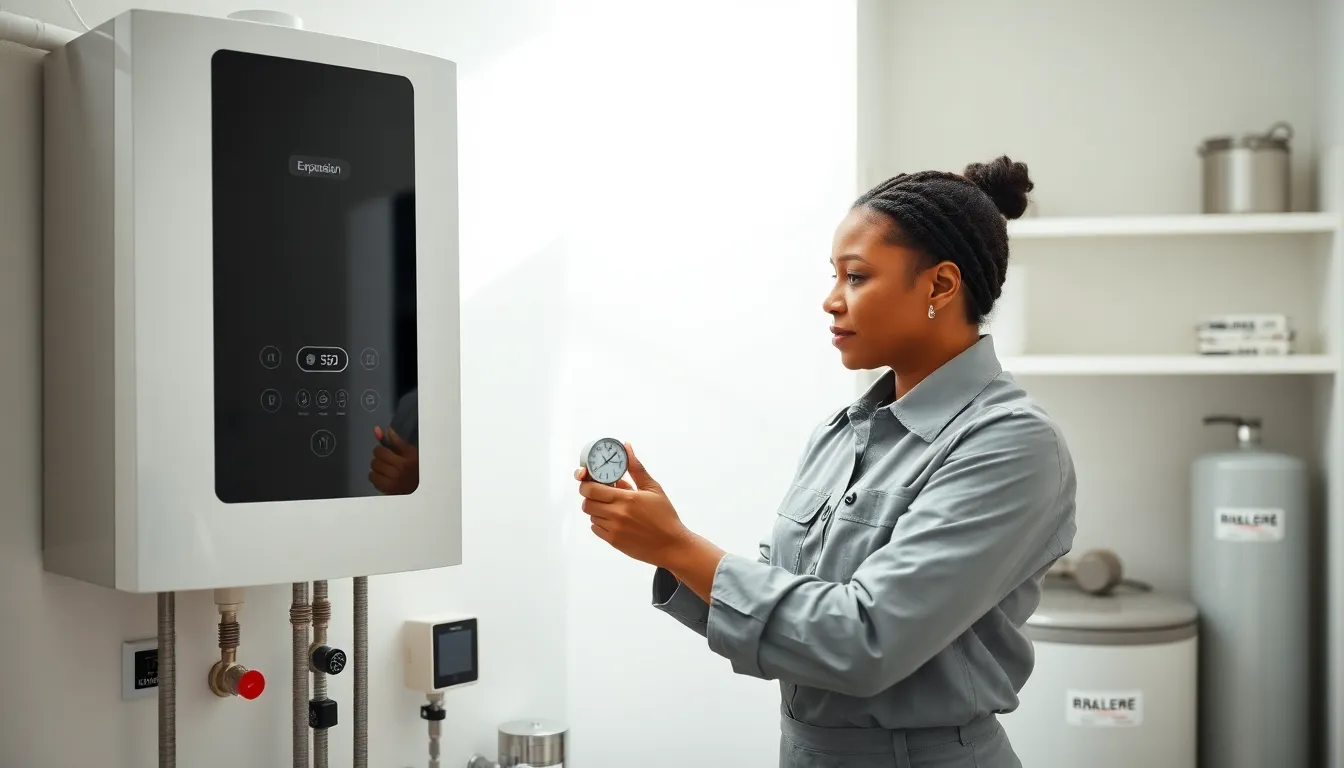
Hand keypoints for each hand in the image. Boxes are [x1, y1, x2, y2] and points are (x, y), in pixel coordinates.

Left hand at [369, 426, 418, 494]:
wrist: (423, 487)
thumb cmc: (417, 467)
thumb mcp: (411, 452)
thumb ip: (397, 441)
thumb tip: (387, 430)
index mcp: (404, 461)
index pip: (380, 452)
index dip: (379, 450)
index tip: (383, 451)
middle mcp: (397, 473)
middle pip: (375, 462)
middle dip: (378, 460)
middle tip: (384, 461)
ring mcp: (392, 483)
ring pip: (372, 473)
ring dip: (376, 470)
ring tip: (383, 469)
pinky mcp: (388, 491)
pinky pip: (374, 482)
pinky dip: (376, 478)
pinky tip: (383, 477)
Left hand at [575, 443, 689, 566]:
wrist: (671, 545)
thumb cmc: (664, 516)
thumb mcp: (653, 488)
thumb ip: (636, 468)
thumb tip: (626, 447)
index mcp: (626, 498)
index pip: (591, 489)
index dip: (586, 484)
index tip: (591, 481)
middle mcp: (617, 514)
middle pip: (587, 503)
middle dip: (590, 496)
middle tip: (601, 493)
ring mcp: (614, 529)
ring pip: (591, 516)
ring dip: (597, 509)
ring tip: (612, 506)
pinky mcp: (614, 541)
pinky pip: (595, 529)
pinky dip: (600, 522)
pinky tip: (614, 519)